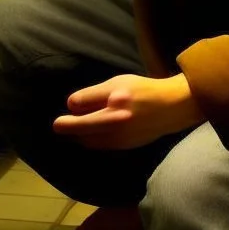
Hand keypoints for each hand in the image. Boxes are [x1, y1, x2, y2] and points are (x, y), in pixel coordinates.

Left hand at [53, 74, 203, 150]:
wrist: (170, 108)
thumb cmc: (142, 90)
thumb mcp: (118, 83)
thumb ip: (94, 94)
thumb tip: (72, 106)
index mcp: (115, 100)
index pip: (82, 106)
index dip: (71, 111)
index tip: (64, 113)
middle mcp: (117, 120)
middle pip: (83, 129)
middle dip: (67, 127)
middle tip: (58, 125)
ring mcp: (122, 136)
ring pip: (90, 140)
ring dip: (79, 135)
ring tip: (76, 127)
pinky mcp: (125, 146)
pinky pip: (101, 145)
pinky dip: (92, 140)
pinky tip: (91, 133)